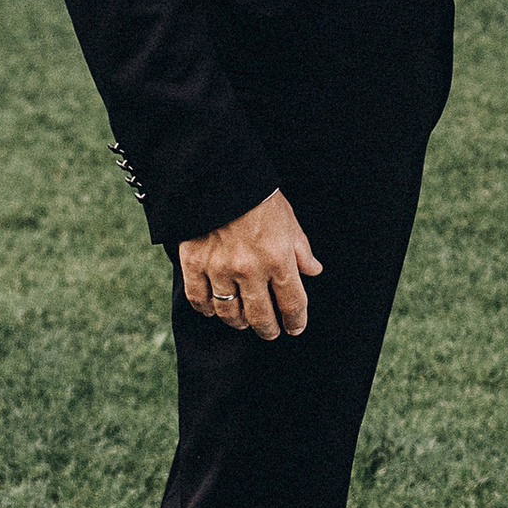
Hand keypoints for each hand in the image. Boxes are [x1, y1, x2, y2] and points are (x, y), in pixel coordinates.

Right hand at [180, 187, 321, 340]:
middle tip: (270, 332)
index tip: (295, 327)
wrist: (218, 175)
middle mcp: (250, 270)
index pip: (292, 304)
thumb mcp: (289, 221)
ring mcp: (219, 269)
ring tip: (243, 322)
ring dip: (239, 322)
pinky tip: (213, 310)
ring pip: (229, 312)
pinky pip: (199, 300)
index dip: (296, 322)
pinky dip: (207, 309)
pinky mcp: (194, 264)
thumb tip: (313, 270)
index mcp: (278, 259)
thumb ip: (301, 250)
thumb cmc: (259, 196)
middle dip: (268, 329)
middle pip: (261, 316)